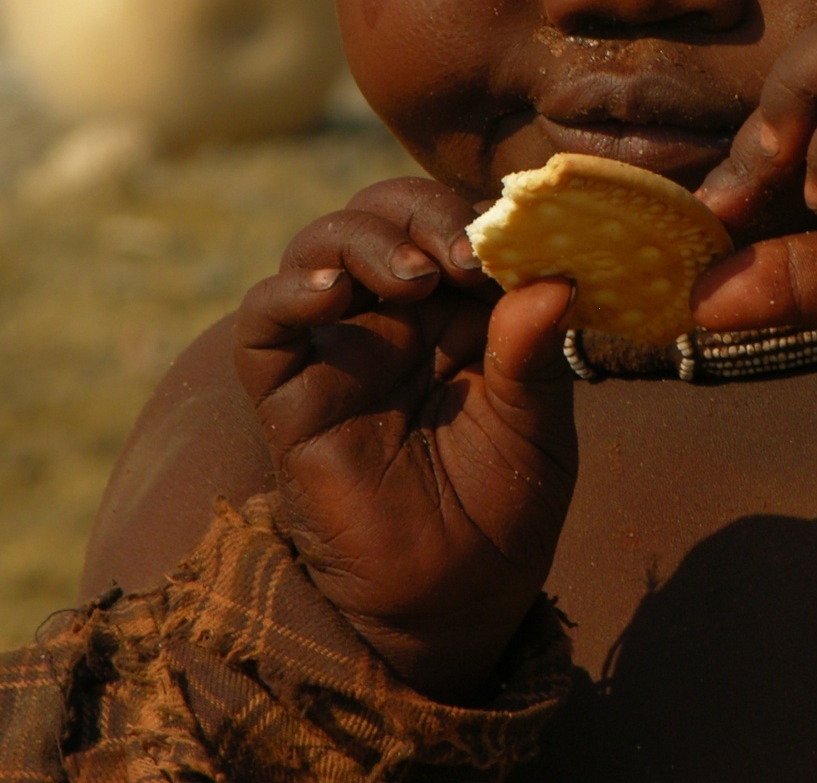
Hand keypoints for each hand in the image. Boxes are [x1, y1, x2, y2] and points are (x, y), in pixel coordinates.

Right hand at [233, 178, 577, 701]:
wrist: (453, 603)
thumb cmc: (503, 510)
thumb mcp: (538, 429)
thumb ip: (535, 356)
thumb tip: (553, 281)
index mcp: (459, 309)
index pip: (451, 223)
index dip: (475, 217)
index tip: (511, 241)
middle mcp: (393, 315)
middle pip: (382, 215)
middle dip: (418, 213)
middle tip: (460, 254)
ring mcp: (339, 348)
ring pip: (319, 249)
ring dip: (362, 240)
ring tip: (413, 277)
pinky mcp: (288, 394)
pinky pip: (263, 326)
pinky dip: (287, 293)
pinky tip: (330, 294)